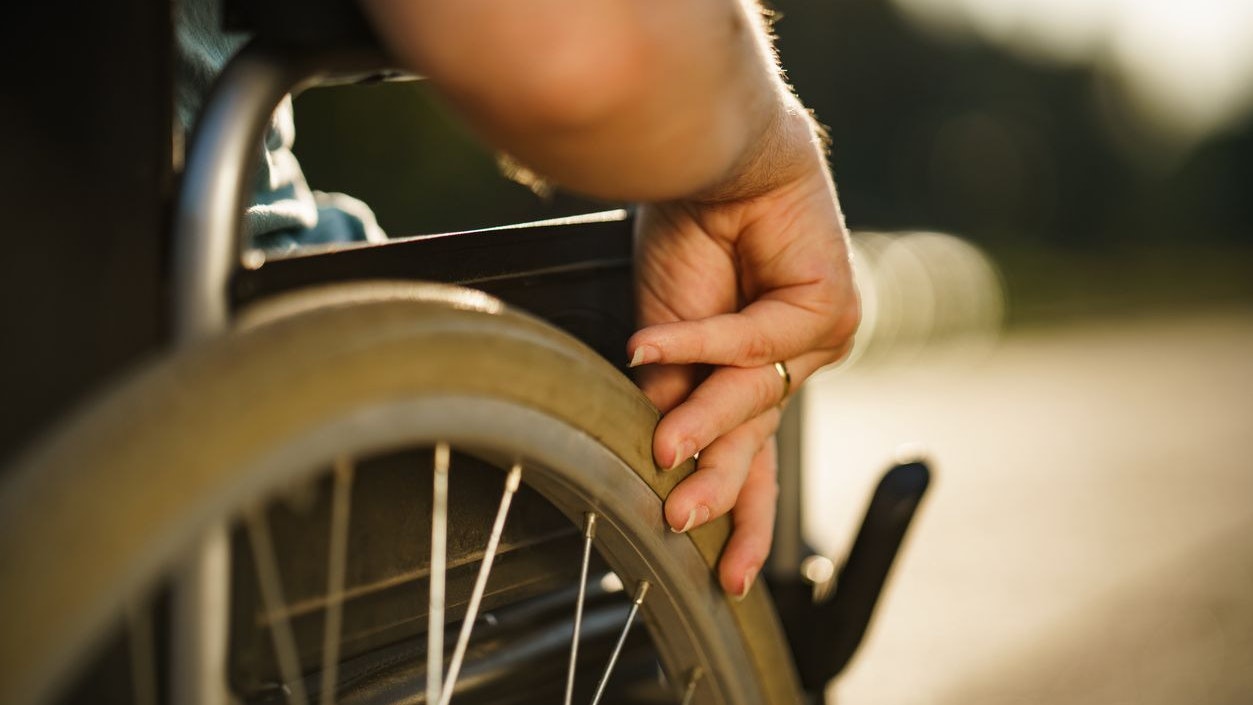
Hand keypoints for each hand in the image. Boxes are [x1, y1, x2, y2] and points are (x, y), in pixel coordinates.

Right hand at [627, 109, 858, 597]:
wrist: (709, 160)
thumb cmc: (687, 236)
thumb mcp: (664, 333)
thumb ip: (676, 394)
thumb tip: (670, 453)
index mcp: (754, 372)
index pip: (751, 456)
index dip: (740, 515)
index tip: (731, 579)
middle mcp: (792, 361)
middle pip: (760, 443)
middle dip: (723, 491)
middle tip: (682, 526)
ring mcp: (815, 338)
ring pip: (754, 399)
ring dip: (703, 424)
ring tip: (662, 453)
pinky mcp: (827, 307)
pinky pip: (753, 344)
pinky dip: (697, 343)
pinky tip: (647, 344)